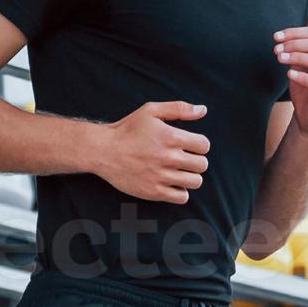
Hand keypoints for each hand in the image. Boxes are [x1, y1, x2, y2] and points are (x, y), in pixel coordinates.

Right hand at [96, 99, 211, 202]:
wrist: (103, 151)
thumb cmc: (128, 129)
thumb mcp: (151, 111)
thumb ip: (179, 109)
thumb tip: (203, 110)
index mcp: (171, 137)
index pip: (204, 146)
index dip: (199, 144)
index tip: (189, 145)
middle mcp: (168, 158)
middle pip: (202, 165)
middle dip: (196, 160)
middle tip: (184, 159)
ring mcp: (161, 176)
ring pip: (195, 182)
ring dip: (190, 176)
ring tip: (179, 171)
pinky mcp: (154, 192)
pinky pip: (182, 197)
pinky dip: (180, 191)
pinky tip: (171, 183)